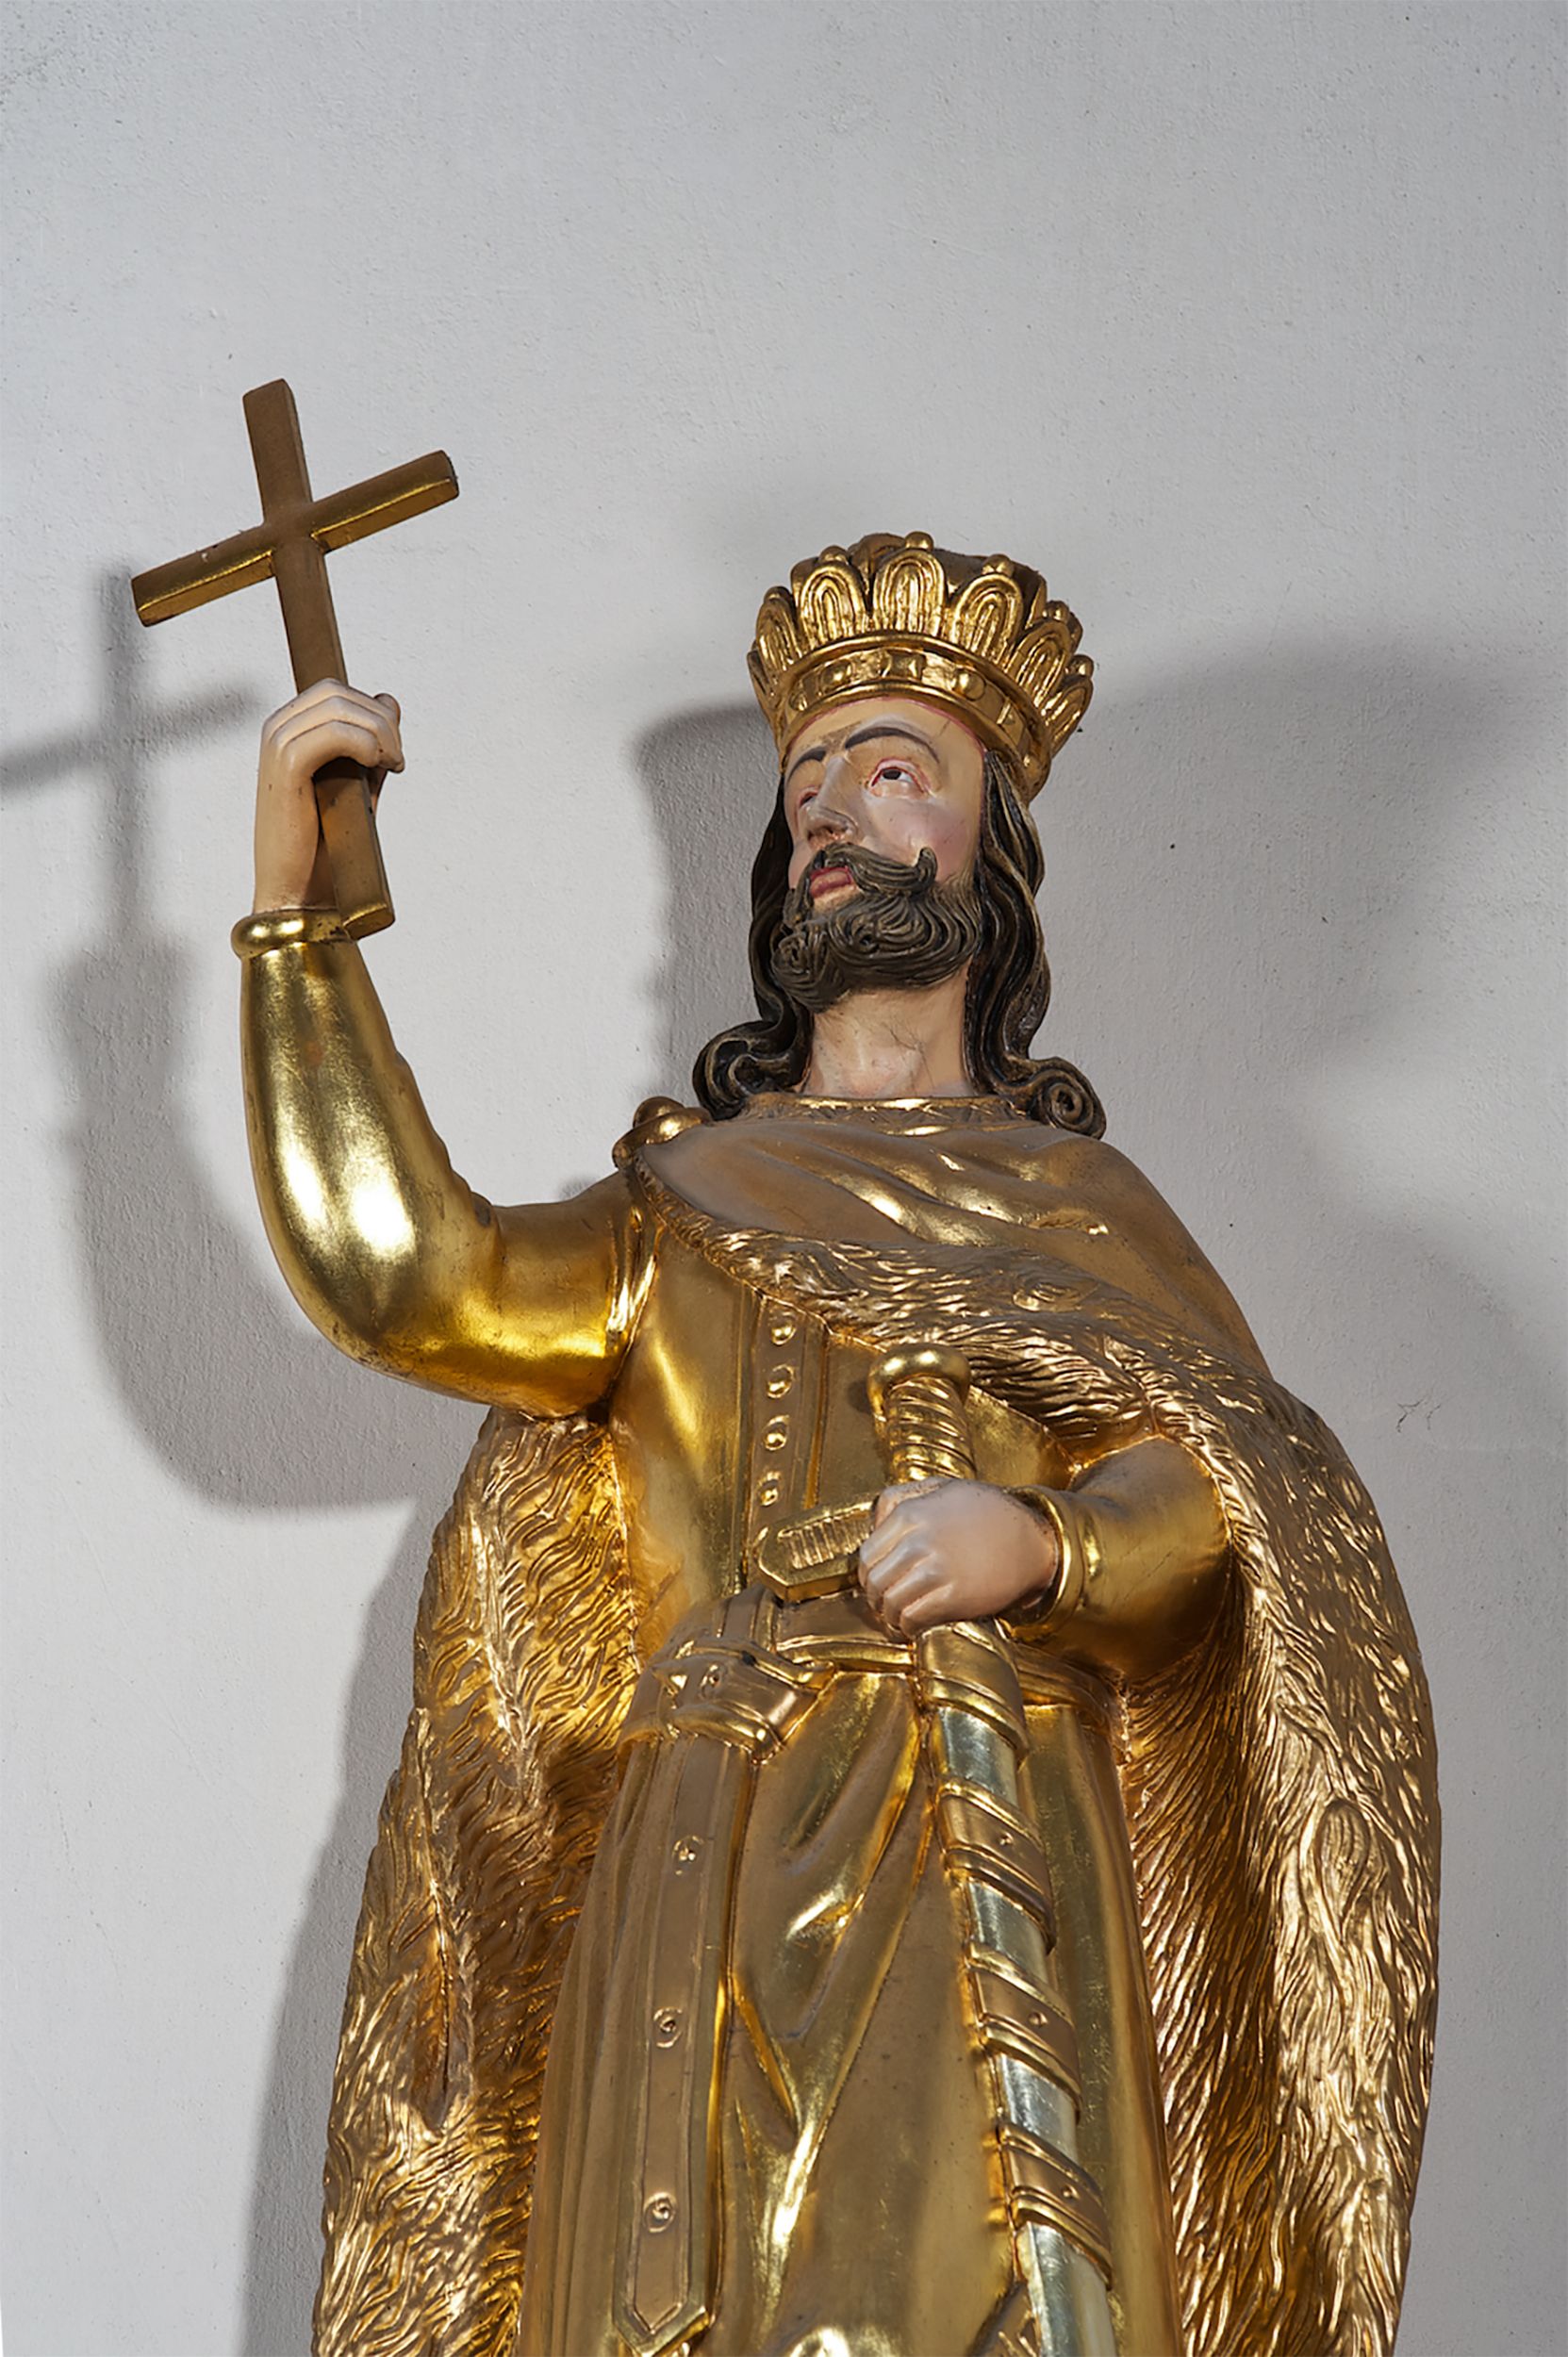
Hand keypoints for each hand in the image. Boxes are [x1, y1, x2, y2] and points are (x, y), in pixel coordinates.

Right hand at [253, 681, 402, 912]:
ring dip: (379, 733)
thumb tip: (390, 701)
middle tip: (398, 761)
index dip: (374, 710)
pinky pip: (332, 733)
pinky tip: (377, 767)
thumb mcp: (356, 783)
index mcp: (289, 729)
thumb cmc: (325, 844)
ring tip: (393, 766)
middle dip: (381, 720)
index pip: (336, 692)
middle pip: (338, 693)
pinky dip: (365, 744)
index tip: (393, 753)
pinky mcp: (286, 765)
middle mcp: (278, 729)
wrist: (300, 890)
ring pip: (338, 707)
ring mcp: (278, 744)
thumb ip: (370, 744)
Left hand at [857, 1479, 1060, 1636]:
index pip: (867, 1554)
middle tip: (883, 1605)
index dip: (867, 1575)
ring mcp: (936, 1569)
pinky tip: (914, 1626)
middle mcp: (918, 1541)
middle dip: (875, 1598)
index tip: (874, 1583)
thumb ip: (903, 1497)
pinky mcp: (954, 1596)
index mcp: (912, 1514)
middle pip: (875, 1581)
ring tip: (898, 1619)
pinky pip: (913, 1617)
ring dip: (890, 1616)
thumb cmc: (990, 1512)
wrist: (1034, 1539)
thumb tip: (875, 1523)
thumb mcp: (944, 1487)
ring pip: (890, 1602)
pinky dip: (908, 1627)